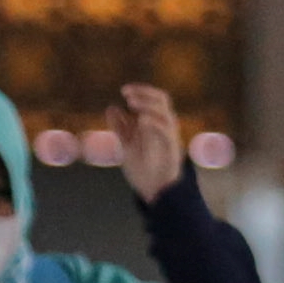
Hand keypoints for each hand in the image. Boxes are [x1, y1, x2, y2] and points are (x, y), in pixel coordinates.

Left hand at [113, 84, 197, 203]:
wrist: (153, 191)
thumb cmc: (143, 169)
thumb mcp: (126, 145)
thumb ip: (120, 127)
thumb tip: (111, 107)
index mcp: (155, 124)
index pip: (153, 99)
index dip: (141, 92)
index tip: (124, 91)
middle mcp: (164, 127)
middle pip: (162, 101)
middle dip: (145, 94)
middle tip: (127, 94)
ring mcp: (169, 138)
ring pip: (165, 114)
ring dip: (148, 106)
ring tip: (132, 104)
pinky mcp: (172, 150)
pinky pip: (167, 132)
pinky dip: (155, 123)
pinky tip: (142, 120)